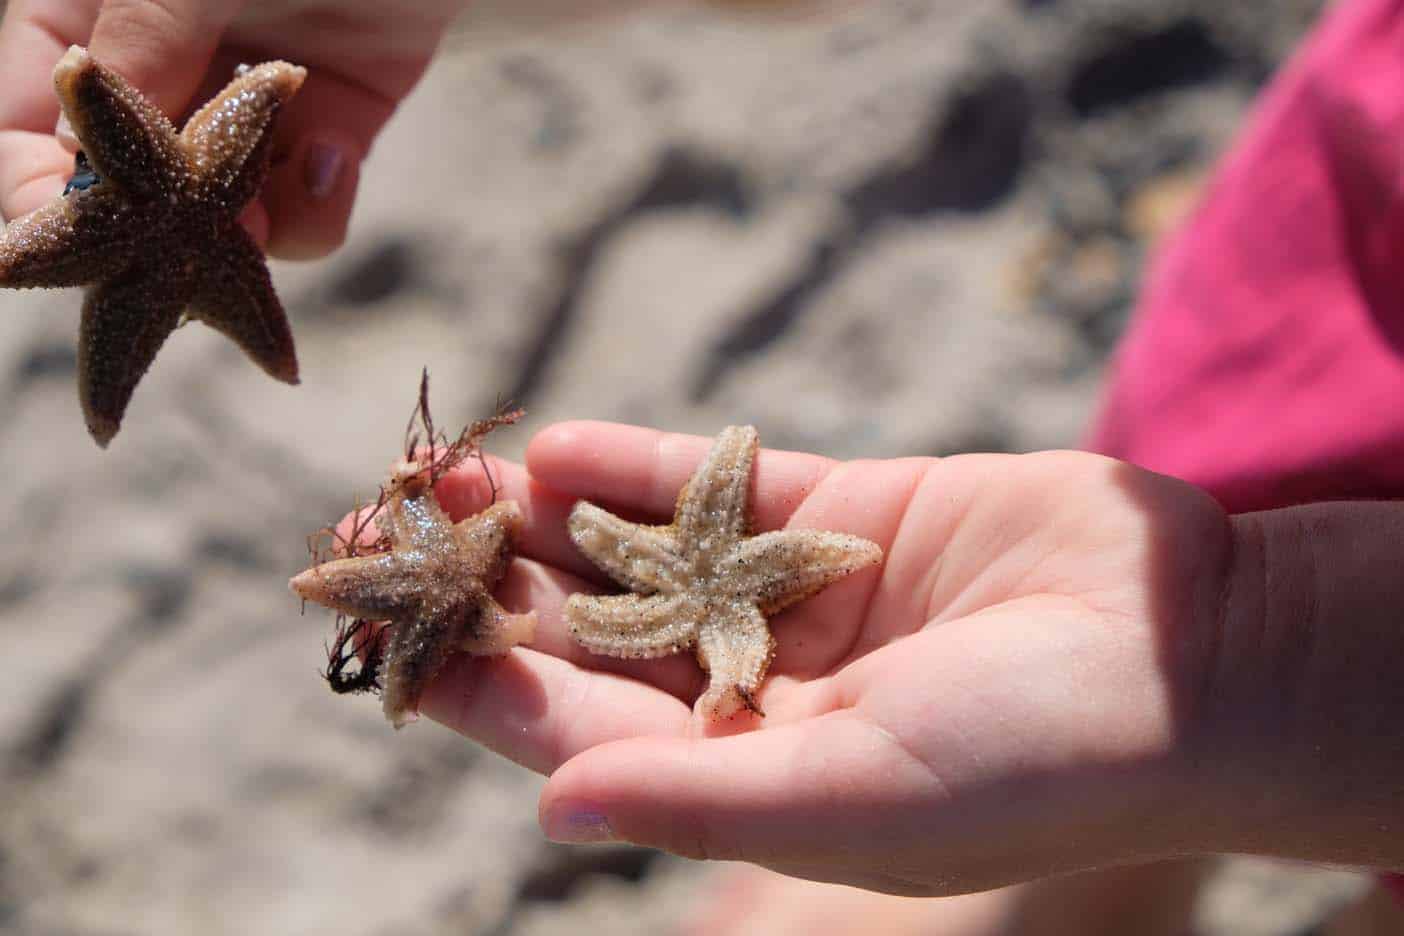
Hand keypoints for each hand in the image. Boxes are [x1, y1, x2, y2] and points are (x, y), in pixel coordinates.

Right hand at [0, 0, 462, 257]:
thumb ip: (145, 38)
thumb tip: (80, 146)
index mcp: (93, 12)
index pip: (27, 119)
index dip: (32, 187)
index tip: (58, 234)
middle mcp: (167, 64)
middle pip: (127, 187)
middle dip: (153, 233)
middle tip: (179, 257)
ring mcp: (249, 102)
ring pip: (223, 214)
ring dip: (243, 229)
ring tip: (259, 210)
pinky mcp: (333, 126)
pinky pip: (308, 205)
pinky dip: (318, 202)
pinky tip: (329, 156)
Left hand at [413, 422, 1240, 894]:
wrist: (1181, 654)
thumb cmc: (1024, 761)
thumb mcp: (850, 797)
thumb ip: (695, 795)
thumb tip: (549, 808)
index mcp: (744, 772)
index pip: (578, 729)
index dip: (480, 684)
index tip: (388, 638)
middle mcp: (754, 686)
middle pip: (593, 629)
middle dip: (495, 584)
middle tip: (391, 530)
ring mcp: (793, 593)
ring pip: (642, 546)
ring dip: (550, 516)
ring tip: (454, 474)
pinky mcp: (843, 511)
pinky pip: (723, 482)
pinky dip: (644, 463)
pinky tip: (559, 445)